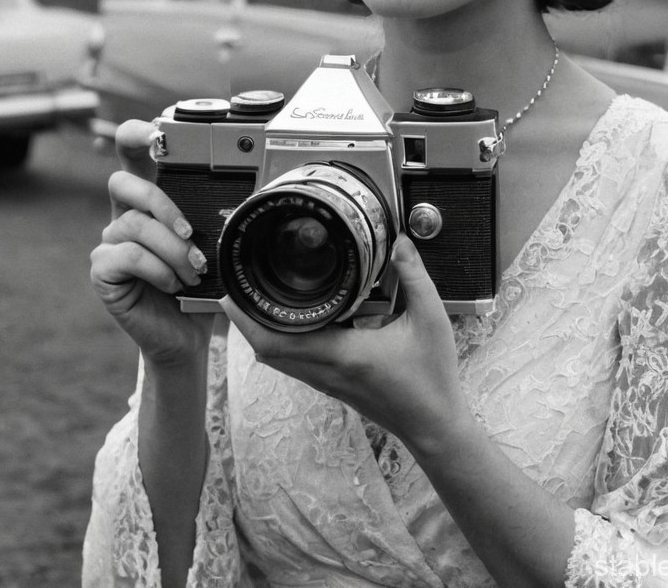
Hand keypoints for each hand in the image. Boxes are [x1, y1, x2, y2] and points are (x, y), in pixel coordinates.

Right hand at [90, 120, 213, 365]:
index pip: (134, 156)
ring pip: (135, 225)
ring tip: (194, 271)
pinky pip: (125, 255)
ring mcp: (110, 242)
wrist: (187, 334)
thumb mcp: (214, 246)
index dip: (136, 135)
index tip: (155, 130)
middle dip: (158, 199)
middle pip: (122, 182)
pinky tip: (172, 284)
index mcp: (151, 201)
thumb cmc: (202, 286)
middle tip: (189, 230)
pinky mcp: (102, 270)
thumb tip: (244, 198)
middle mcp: (125, 215)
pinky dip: (156, 269)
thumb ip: (215, 219)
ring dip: (172, 249)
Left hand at [222, 234, 473, 454]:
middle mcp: (329, 371)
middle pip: (269, 352)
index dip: (250, 320)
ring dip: (261, 336)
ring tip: (253, 305)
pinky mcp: (335, 387)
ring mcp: (329, 383)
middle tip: (233, 294)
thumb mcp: (431, 318)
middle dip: (246, 324)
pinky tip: (292, 327)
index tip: (235, 294)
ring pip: (280, 361)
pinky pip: (296, 366)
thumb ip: (414, 276)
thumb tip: (399, 241)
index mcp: (344, 353)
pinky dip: (282, 346)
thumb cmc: (433, 377)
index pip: (280, 341)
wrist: (435, 426)